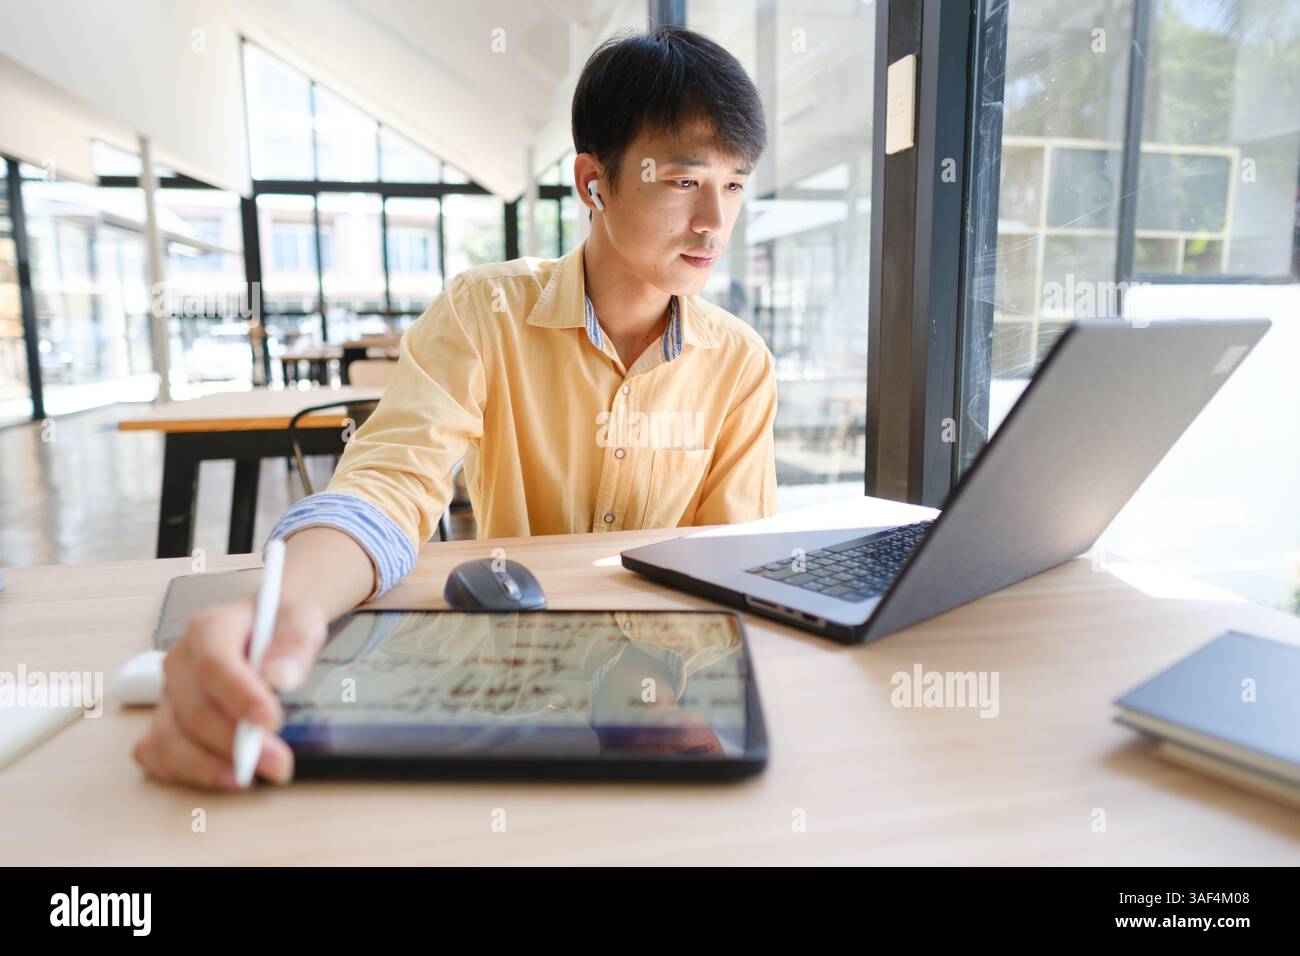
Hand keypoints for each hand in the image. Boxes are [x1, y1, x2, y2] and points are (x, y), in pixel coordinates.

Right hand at [132, 598, 327, 789]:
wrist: (267, 628)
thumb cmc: (279, 624)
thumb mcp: (301, 618)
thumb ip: (294, 642)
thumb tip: (280, 677)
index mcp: (208, 629)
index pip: (214, 664)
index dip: (240, 696)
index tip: (270, 721)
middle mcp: (181, 662)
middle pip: (194, 709)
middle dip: (234, 743)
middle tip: (278, 763)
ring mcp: (169, 694)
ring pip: (168, 737)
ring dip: (207, 765)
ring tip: (247, 778)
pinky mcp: (167, 720)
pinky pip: (157, 753)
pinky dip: (182, 771)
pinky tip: (220, 777)